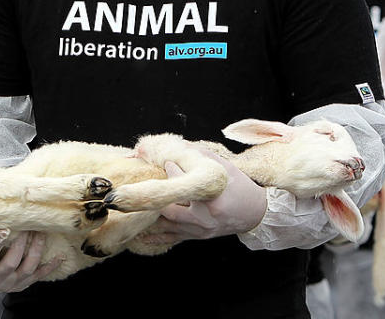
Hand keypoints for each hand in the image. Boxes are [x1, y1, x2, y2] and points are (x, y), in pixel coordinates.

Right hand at [0, 230, 61, 292]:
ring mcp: (9, 284)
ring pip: (27, 269)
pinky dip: (49, 267)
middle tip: (28, 225)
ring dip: (36, 250)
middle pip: (11, 262)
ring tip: (41, 233)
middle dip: (21, 243)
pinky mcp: (21, 284)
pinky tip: (59, 257)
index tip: (5, 230)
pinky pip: (37, 277)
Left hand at [142, 152, 267, 244]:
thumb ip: (201, 156)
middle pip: (171, 210)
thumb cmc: (240, 187)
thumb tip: (177, 145)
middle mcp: (205, 217)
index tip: (163, 162)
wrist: (255, 213)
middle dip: (152, 200)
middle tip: (135, 191)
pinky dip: (156, 237)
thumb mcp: (225, 168)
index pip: (184, 184)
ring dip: (148, 219)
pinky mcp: (198, 237)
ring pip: (168, 226)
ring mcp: (201, 230)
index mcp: (213, 198)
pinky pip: (172, 238)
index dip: (171, 172)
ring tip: (129, 212)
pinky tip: (140, 234)